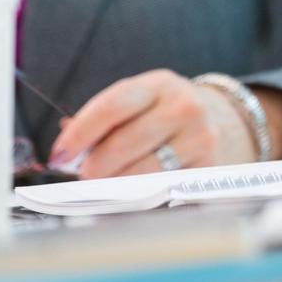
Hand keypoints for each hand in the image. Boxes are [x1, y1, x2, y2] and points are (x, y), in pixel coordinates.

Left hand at [49, 70, 255, 178]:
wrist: (221, 121)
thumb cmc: (164, 116)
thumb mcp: (140, 103)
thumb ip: (104, 122)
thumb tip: (66, 154)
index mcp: (160, 84)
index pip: (114, 105)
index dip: (81, 133)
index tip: (60, 155)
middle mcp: (185, 106)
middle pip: (126, 142)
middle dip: (95, 166)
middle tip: (82, 178)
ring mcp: (200, 137)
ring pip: (144, 170)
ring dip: (115, 185)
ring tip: (104, 187)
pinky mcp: (208, 168)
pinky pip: (164, 189)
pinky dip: (141, 196)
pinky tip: (132, 194)